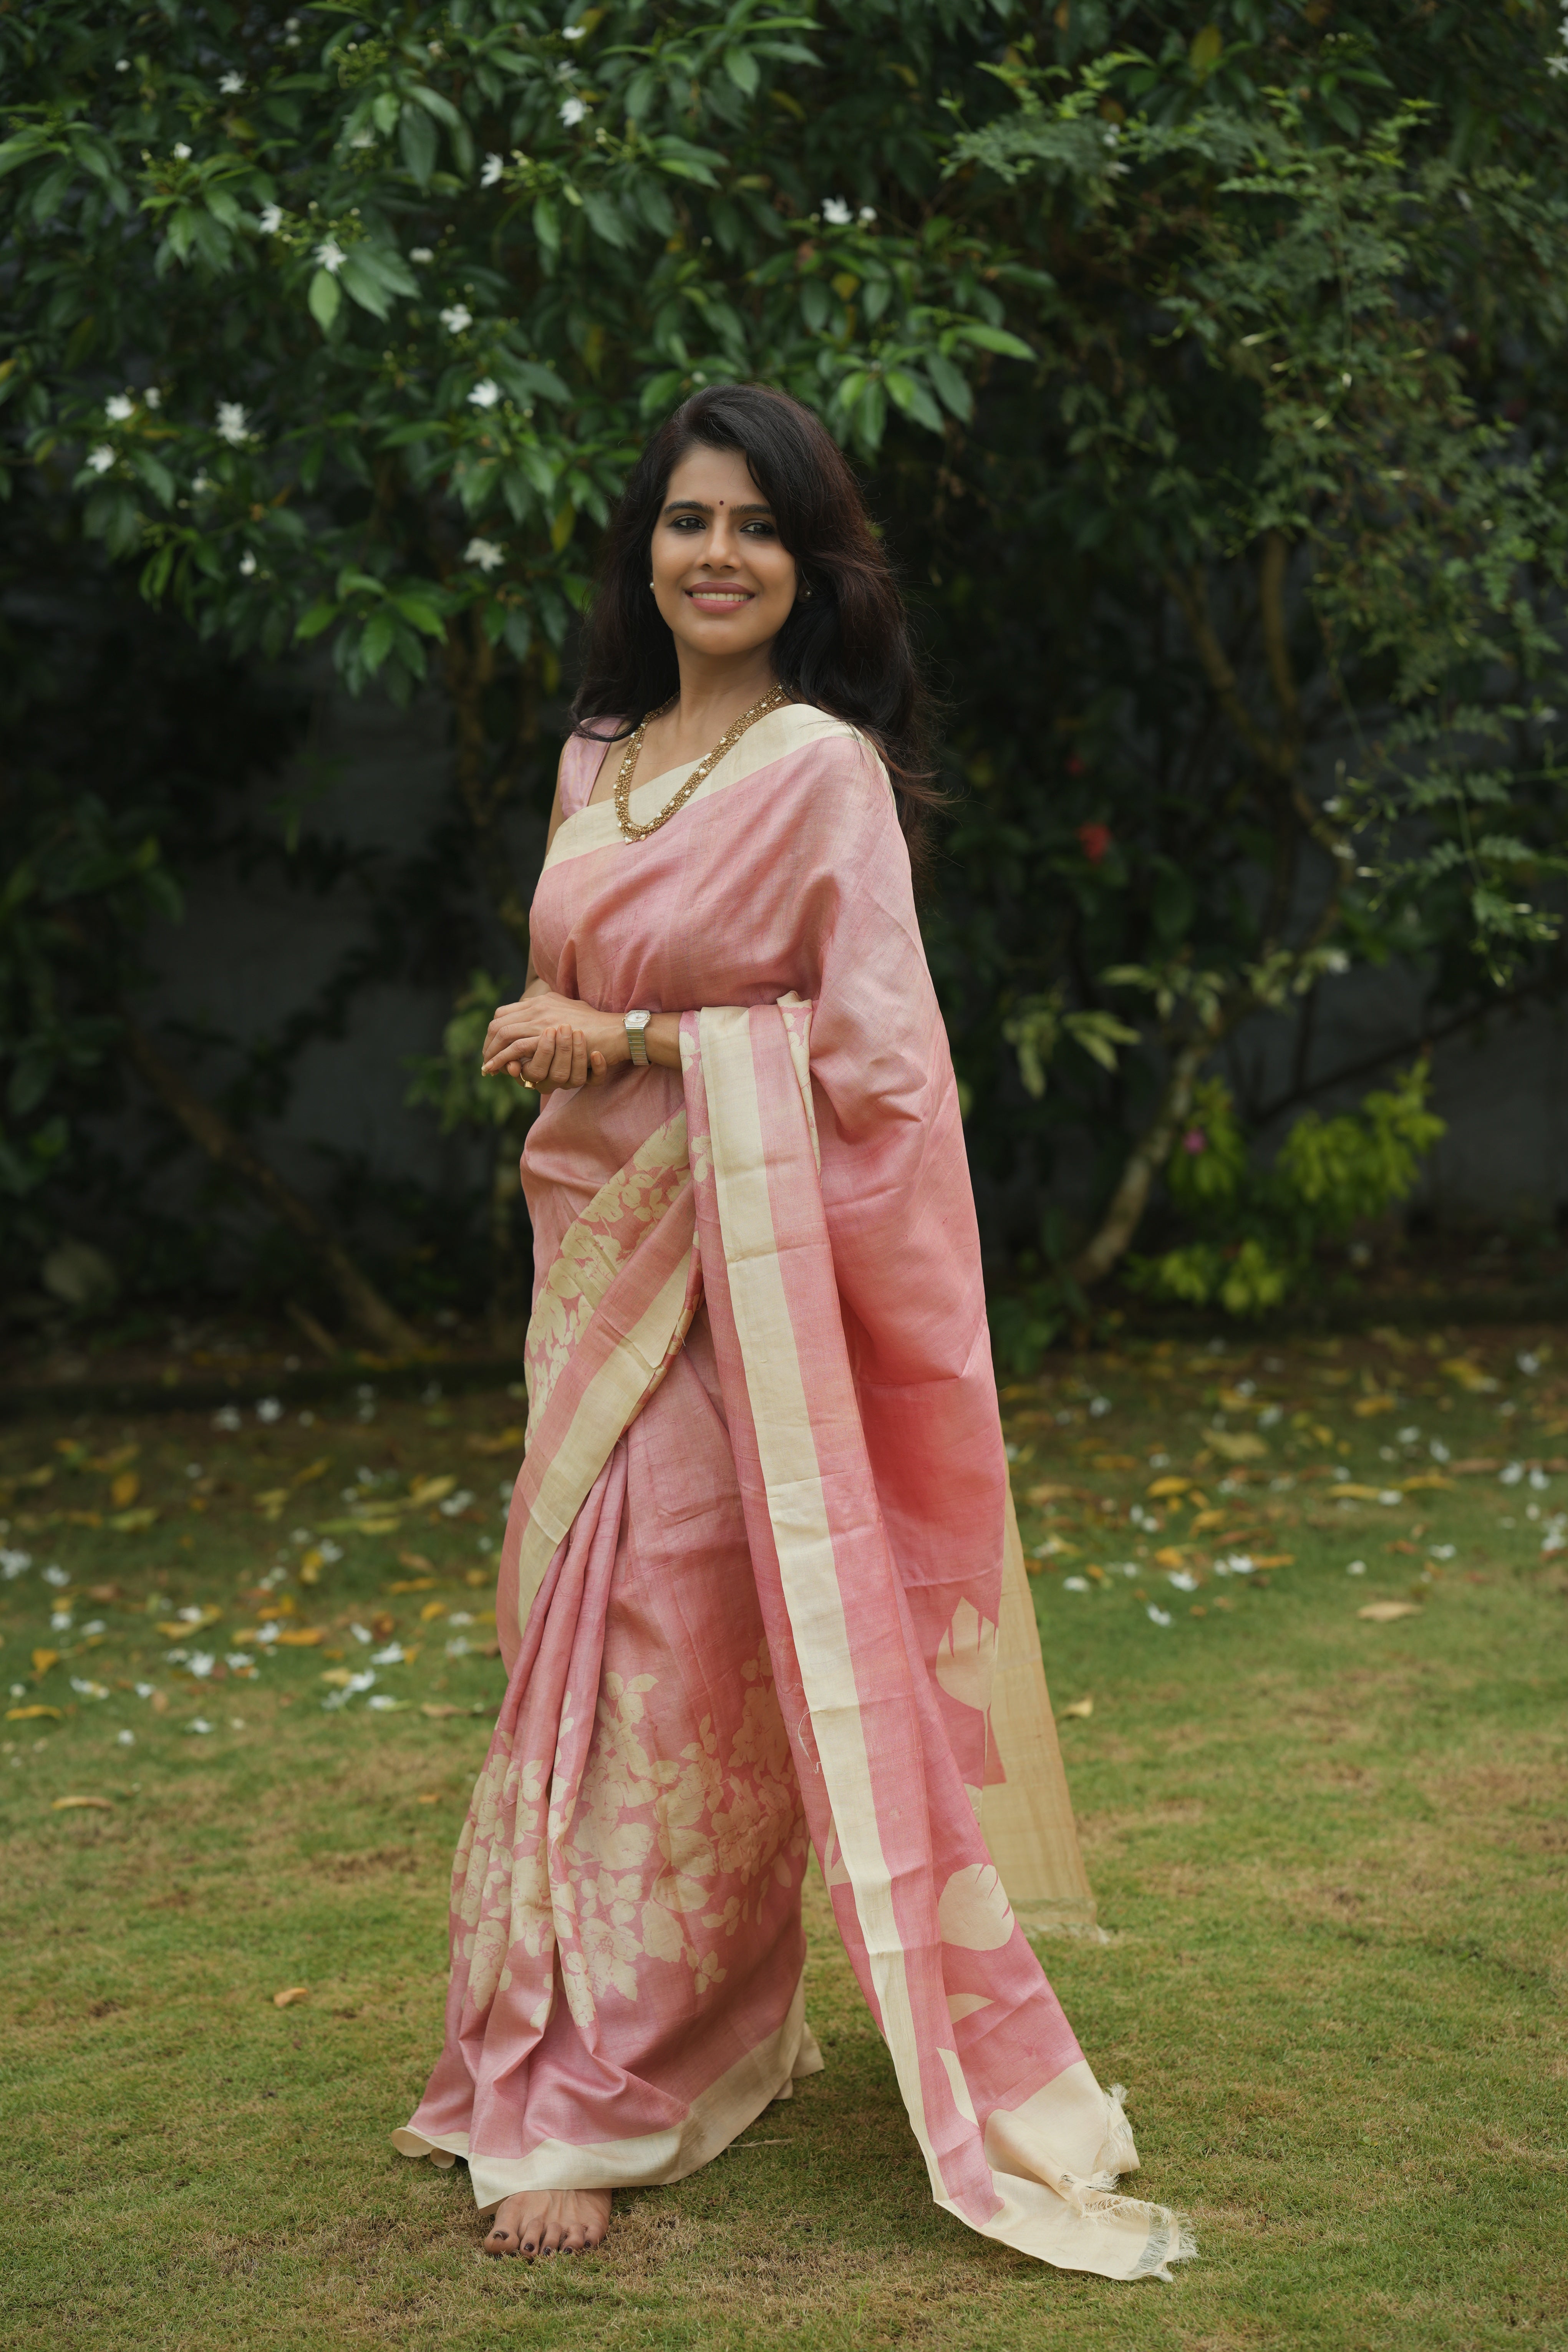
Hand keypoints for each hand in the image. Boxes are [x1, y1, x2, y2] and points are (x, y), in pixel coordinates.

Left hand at [481, 990, 621, 1092]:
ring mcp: (541, 1020)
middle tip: (487, 1060)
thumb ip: (554, 1018)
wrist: (615, 1031)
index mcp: (541, 1001)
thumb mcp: (571, 1014)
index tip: (493, 1047)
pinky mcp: (546, 1036)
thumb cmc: (598, 1026)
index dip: (494, 1031)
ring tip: (489, 1068)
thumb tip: (545, 1029)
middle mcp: (537, 1007)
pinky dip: (503, 1060)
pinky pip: (516, 1048)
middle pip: (498, 1023)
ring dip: (492, 1053)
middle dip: (488, 1044)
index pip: (505, 1013)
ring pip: (503, 1034)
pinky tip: (498, 1070)